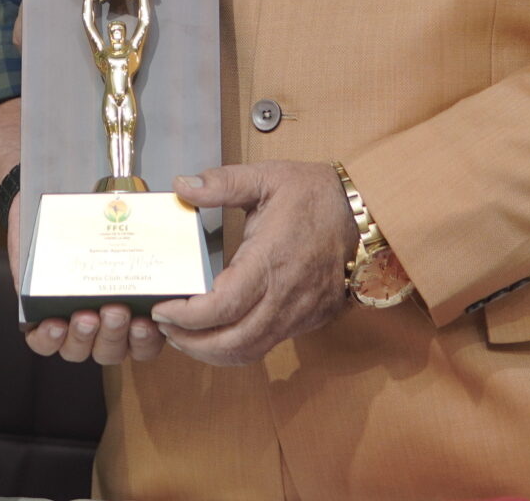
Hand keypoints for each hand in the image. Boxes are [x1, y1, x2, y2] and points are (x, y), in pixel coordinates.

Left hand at [5, 163, 163, 364]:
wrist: (43, 217)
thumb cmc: (84, 225)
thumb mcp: (111, 226)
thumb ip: (131, 227)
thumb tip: (148, 219)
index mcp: (127, 309)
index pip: (144, 342)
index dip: (148, 340)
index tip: (150, 318)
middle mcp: (99, 326)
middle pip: (113, 349)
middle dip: (116, 332)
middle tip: (116, 309)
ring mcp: (69, 327)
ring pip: (81, 351)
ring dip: (85, 337)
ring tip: (85, 315)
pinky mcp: (39, 322)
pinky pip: (43, 344)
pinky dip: (50, 338)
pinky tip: (55, 323)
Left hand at [149, 161, 355, 365]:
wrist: (367, 214)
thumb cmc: (316, 194)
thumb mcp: (267, 177)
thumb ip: (222, 183)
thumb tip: (181, 186)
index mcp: (270, 260)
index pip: (222, 307)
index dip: (187, 317)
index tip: (163, 309)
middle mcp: (286, 295)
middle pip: (232, 343)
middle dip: (192, 344)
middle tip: (165, 329)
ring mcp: (300, 312)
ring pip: (250, 351)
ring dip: (213, 353)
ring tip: (186, 337)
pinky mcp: (309, 319)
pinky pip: (268, 345)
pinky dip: (238, 347)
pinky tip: (220, 332)